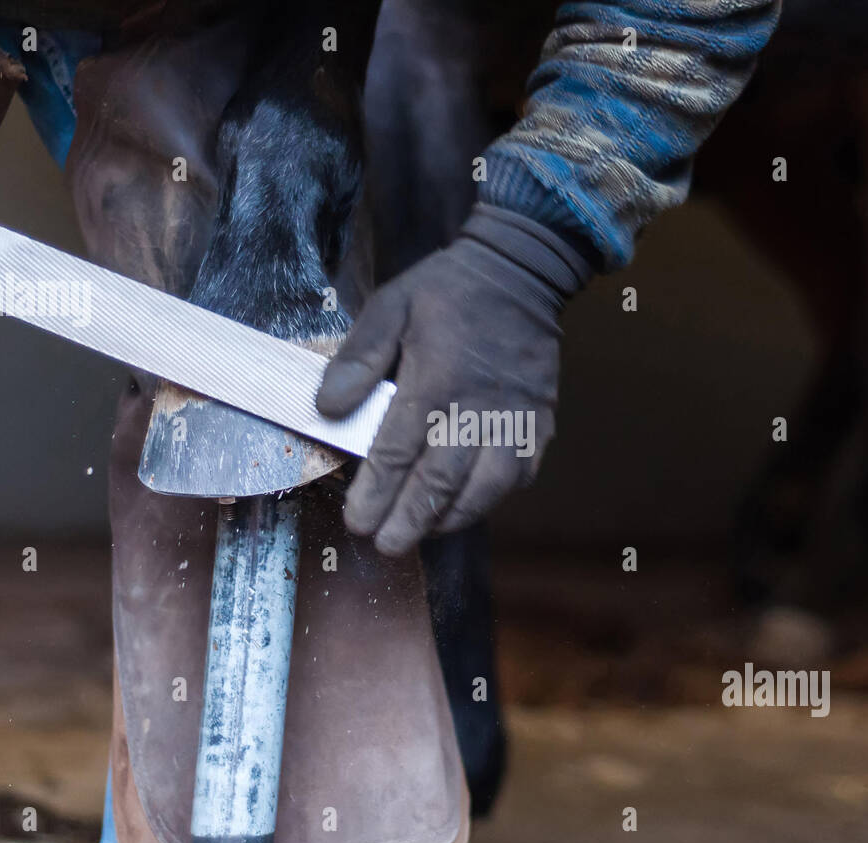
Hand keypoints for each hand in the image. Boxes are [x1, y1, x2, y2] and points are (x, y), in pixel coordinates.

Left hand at [317, 204, 590, 554]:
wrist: (522, 272)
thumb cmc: (446, 291)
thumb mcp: (390, 307)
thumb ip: (358, 359)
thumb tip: (328, 409)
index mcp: (435, 379)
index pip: (398, 450)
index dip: (376, 493)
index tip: (357, 522)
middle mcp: (477, 406)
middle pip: (440, 480)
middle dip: (410, 519)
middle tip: (386, 546)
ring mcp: (514, 418)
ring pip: (485, 488)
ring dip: (451, 517)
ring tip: (422, 533)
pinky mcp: (538, 422)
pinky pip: (518, 475)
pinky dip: (491, 498)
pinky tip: (466, 507)